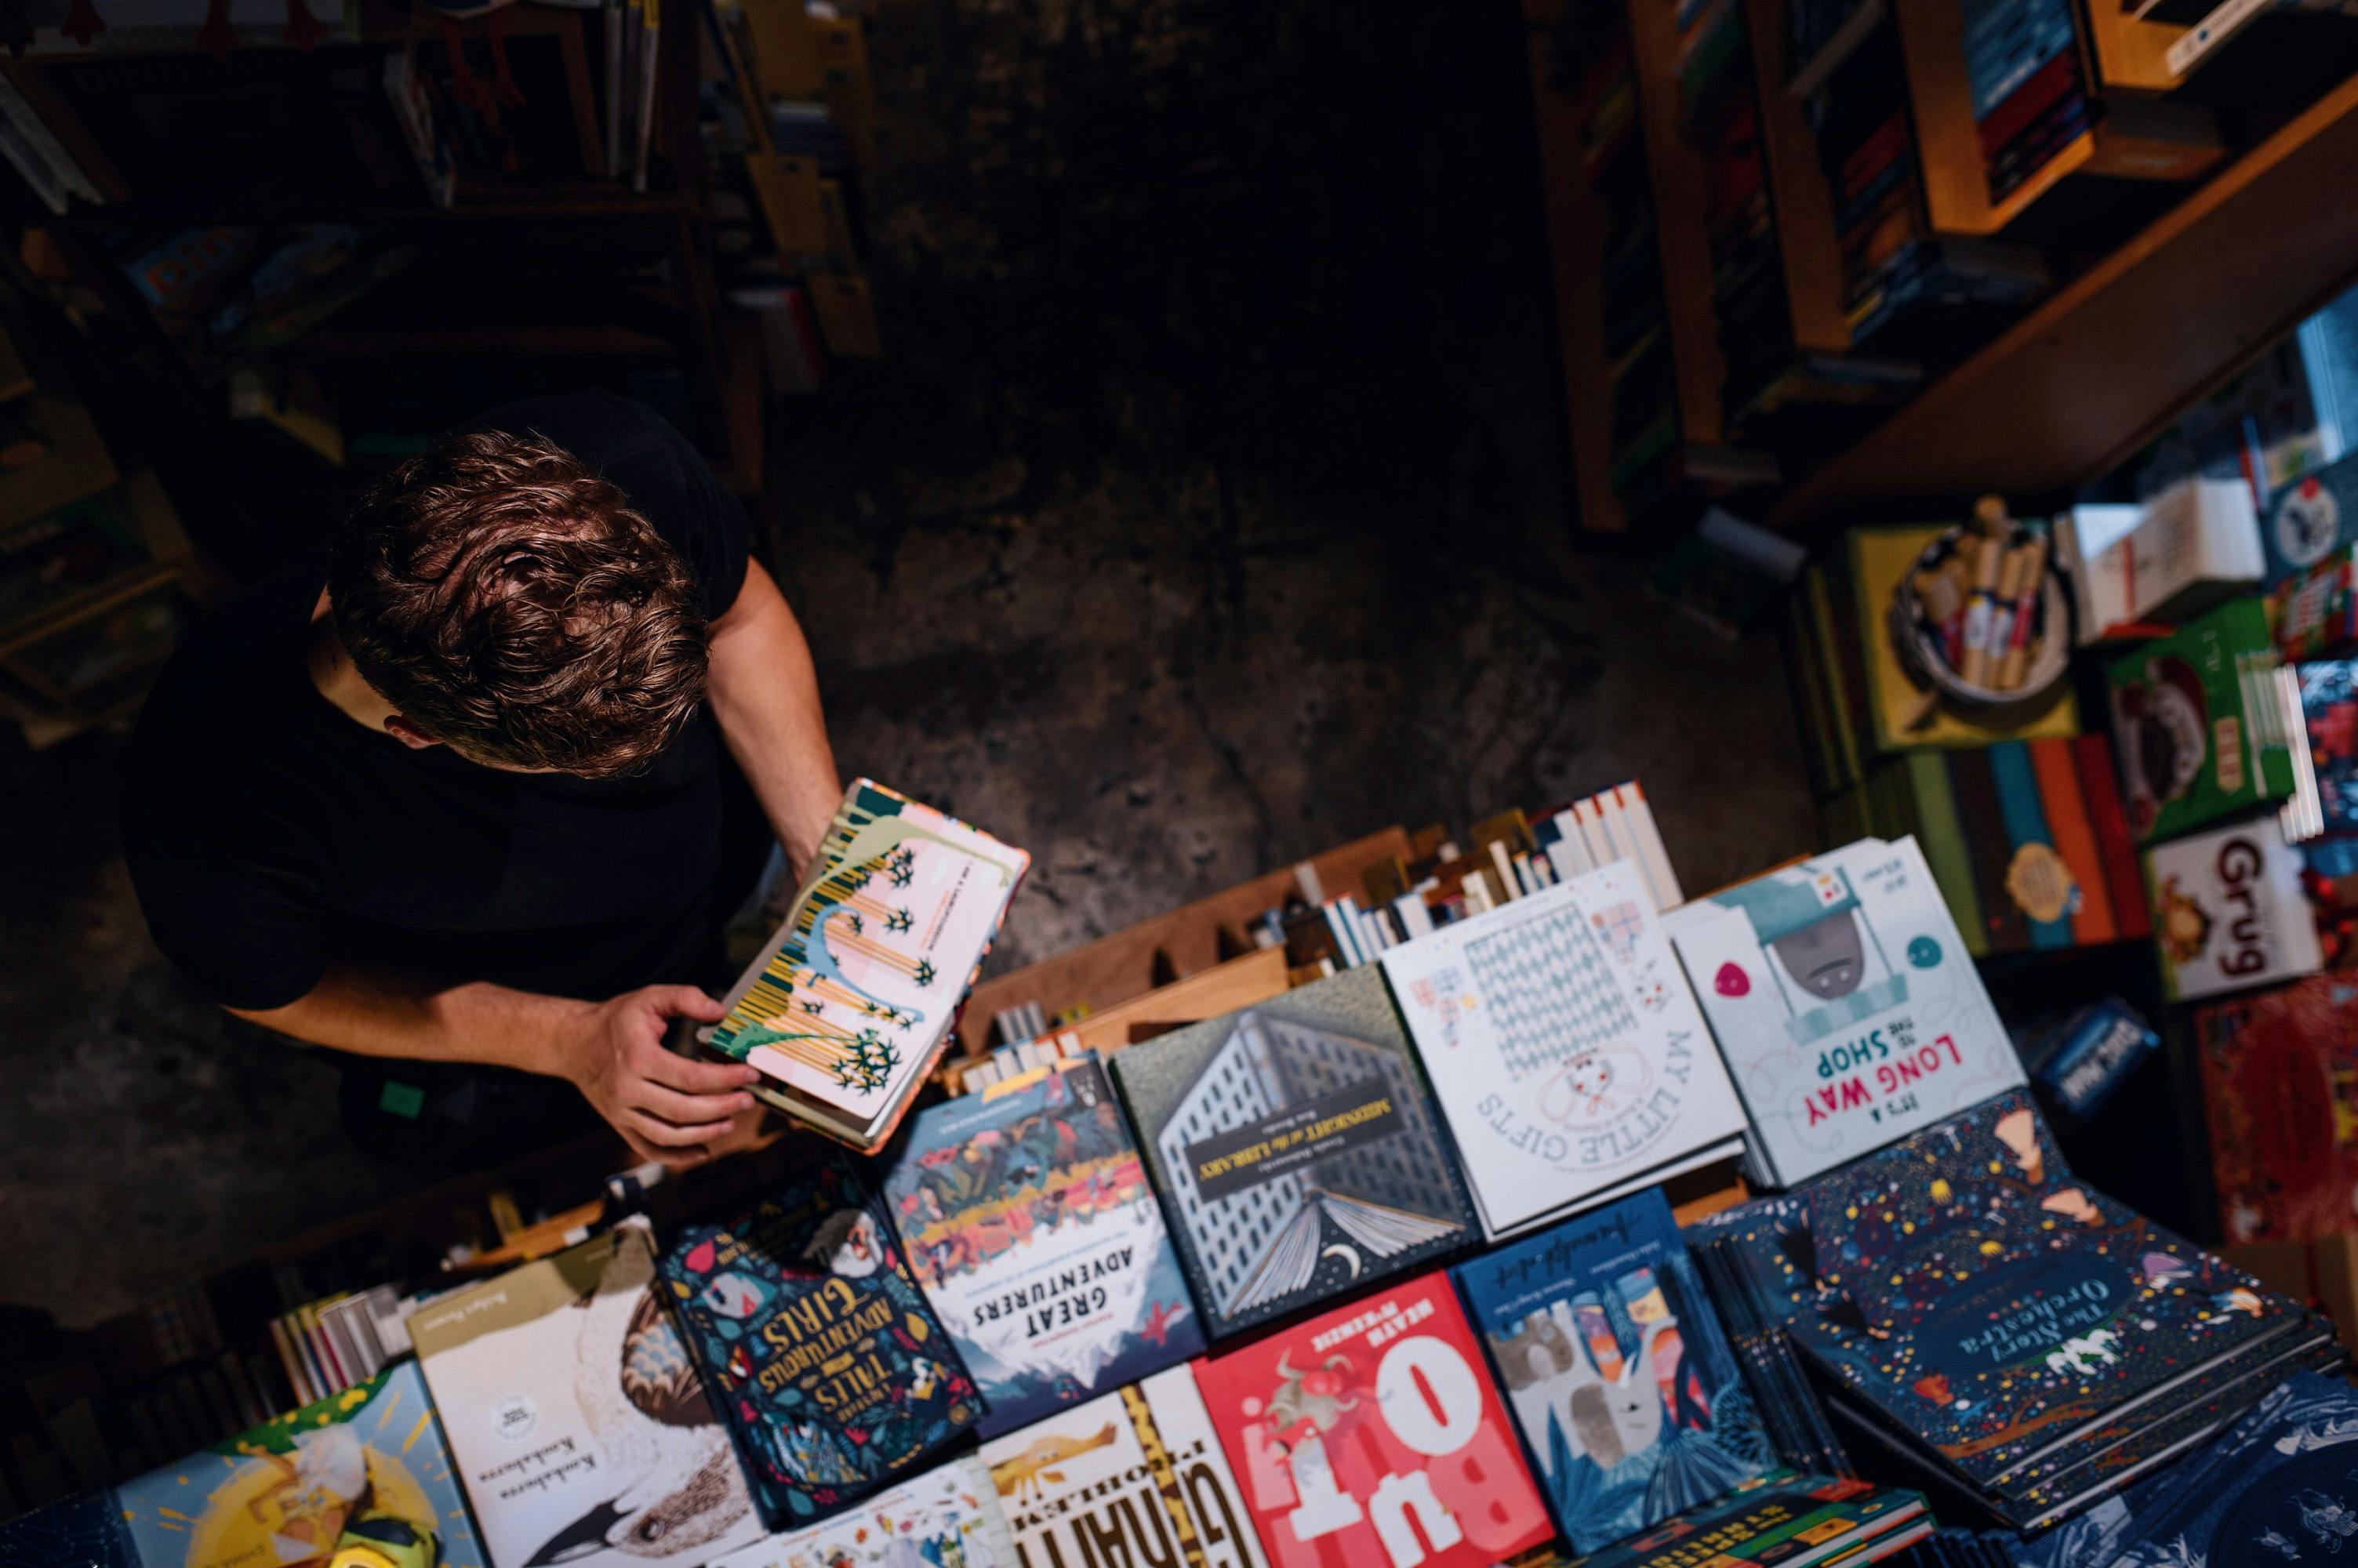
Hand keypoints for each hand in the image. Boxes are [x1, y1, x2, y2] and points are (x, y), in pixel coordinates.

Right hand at [568, 984, 759, 1168]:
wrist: (574, 1043)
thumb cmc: (617, 1021)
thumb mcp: (650, 997)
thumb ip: (686, 998)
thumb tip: (720, 1012)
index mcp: (638, 1057)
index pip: (690, 1077)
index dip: (725, 1079)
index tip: (750, 1074)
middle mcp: (627, 1089)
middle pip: (682, 1110)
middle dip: (722, 1108)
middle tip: (748, 1100)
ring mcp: (621, 1111)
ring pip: (667, 1135)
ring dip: (704, 1134)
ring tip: (731, 1122)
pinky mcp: (619, 1124)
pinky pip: (648, 1149)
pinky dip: (677, 1156)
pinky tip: (703, 1150)